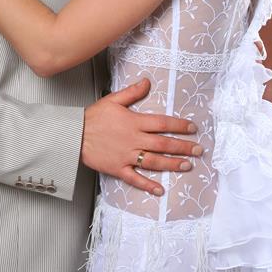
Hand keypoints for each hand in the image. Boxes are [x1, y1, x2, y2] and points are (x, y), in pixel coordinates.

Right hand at [82, 78, 202, 195]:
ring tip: (188, 165)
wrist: (73, 135)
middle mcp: (134, 140)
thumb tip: (148, 81)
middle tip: (198, 150)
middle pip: (163, 144)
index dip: (179, 125)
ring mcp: (127, 156)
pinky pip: (135, 179)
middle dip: (183, 147)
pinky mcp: (118, 169)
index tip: (192, 128)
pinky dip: (148, 185)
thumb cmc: (93, 117)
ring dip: (172, 164)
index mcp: (134, 122)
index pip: (162, 123)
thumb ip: (132, 92)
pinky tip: (160, 190)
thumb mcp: (113, 100)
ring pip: (154, 161)